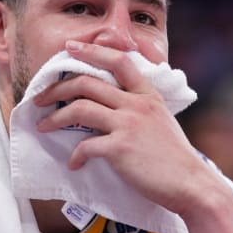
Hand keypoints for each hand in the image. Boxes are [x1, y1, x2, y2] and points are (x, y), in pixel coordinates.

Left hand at [34, 41, 232, 232]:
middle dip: (57, 88)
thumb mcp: (161, 121)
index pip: (118, 60)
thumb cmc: (175, 158)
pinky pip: (86, 145)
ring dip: (55, 118)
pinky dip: (75, 155)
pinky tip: (74, 164)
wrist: (192, 185)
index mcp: (147, 94)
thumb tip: (113, 105)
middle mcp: (137, 104)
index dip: (91, 51)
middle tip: (39, 98)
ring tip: (43, 127)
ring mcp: (129, 124)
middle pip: (87, 82)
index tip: (70, 47)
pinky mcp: (121, 148)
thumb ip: (140, 107)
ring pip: (80, 108)